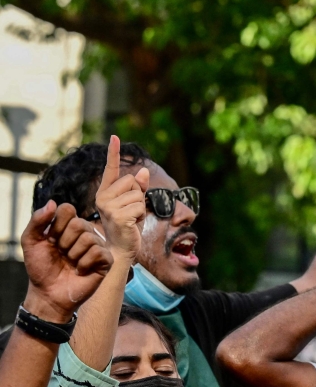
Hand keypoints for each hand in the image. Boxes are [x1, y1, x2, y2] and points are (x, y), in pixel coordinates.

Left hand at [21, 201, 113, 322]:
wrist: (48, 293)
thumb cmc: (40, 268)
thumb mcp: (30, 241)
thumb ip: (37, 221)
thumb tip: (52, 202)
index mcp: (67, 226)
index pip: (67, 209)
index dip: (56, 225)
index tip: (50, 240)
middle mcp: (85, 233)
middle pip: (79, 224)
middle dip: (64, 242)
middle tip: (62, 254)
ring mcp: (97, 246)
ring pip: (89, 238)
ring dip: (74, 255)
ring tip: (71, 263)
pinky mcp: (106, 261)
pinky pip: (99, 252)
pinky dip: (85, 263)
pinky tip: (80, 270)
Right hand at [94, 135, 147, 261]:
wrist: (122, 249)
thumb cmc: (129, 227)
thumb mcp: (134, 204)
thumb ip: (138, 188)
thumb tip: (142, 171)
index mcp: (105, 192)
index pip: (111, 169)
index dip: (113, 153)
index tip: (114, 137)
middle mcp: (102, 197)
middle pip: (132, 181)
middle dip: (138, 196)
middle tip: (131, 212)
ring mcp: (108, 206)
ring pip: (137, 195)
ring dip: (140, 207)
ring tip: (131, 219)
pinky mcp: (117, 216)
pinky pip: (139, 206)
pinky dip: (141, 215)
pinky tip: (132, 225)